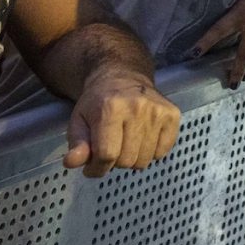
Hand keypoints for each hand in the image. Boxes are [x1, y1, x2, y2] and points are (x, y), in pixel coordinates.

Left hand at [63, 68, 182, 176]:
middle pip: (126, 160)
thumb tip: (71, 162)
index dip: (97, 168)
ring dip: (132, 159)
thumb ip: (76, 143)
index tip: (92, 167)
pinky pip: (162, 152)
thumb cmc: (97, 102)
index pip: (107, 155)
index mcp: (110, 109)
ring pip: (144, 160)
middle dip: (114, 162)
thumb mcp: (79, 121)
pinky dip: (150, 153)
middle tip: (110, 149)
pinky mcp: (173, 114)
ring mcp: (158, 111)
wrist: (123, 76)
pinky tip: (142, 139)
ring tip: (125, 143)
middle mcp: (137, 108)